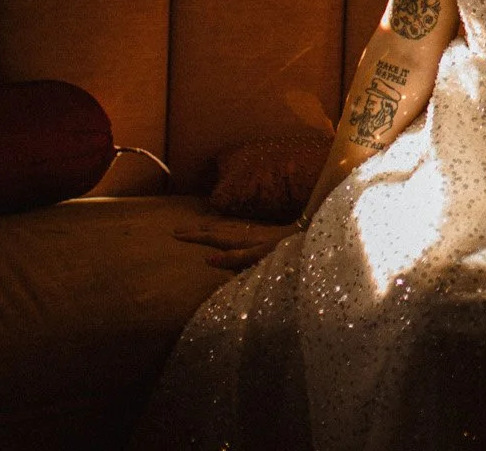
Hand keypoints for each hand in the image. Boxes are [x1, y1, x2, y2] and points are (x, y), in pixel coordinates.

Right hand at [175, 217, 299, 269]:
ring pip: (226, 226)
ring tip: (197, 225)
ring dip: (210, 226)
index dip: (194, 237)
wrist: (311, 233)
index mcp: (242, 239)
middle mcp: (246, 233)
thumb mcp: (259, 256)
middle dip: (196, 230)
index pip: (212, 237)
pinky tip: (228, 228)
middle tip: (177, 229)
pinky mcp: (265, 233)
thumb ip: (234, 258)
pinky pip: (237, 227)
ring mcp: (255, 231)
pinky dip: (226, 226)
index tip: (174, 235)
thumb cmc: (286, 249)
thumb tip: (207, 259)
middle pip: (216, 229)